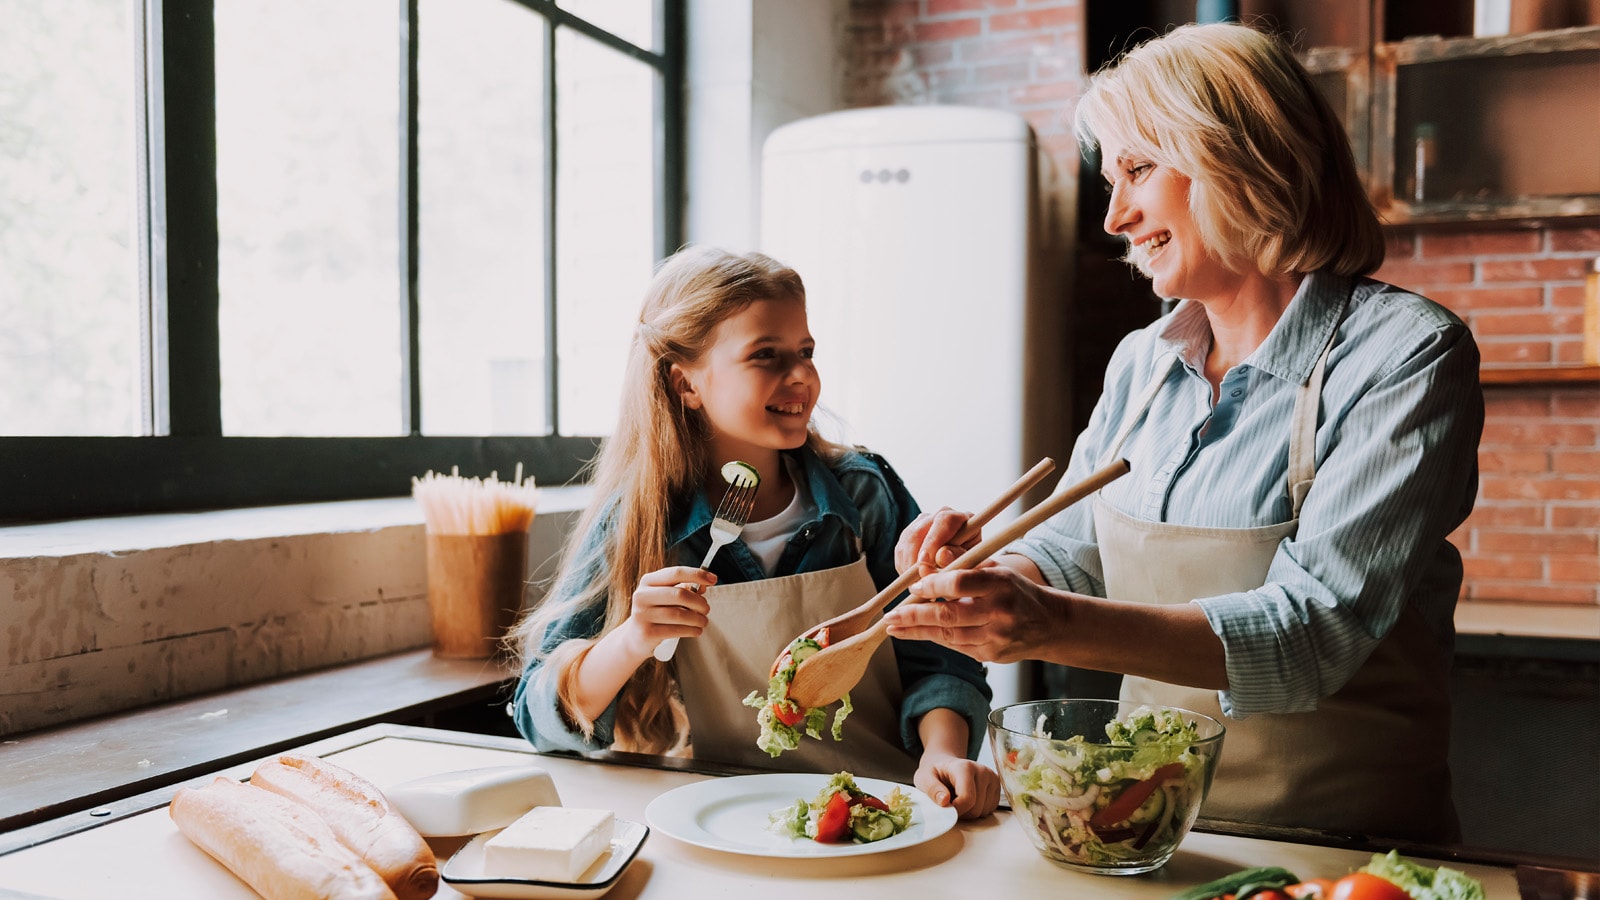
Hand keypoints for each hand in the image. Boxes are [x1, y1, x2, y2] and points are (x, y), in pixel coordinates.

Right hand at [618, 566, 714, 659]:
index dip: (697, 574)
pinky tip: (696, 630)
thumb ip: (685, 589)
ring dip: (698, 618)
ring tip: (703, 621)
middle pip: (680, 594)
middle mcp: (642, 595)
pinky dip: (691, 630)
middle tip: (706, 609)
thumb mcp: (667, 597)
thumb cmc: (657, 613)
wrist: (635, 637)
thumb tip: (704, 585)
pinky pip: (676, 630)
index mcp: (648, 581)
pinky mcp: (646, 633)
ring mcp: (642, 615)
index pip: (676, 572)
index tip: (713, 579)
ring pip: (679, 614)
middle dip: (699, 602)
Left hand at [883, 566, 1061, 663]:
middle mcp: (999, 611)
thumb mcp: (996, 569)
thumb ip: (965, 561)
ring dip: (917, 632)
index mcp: (1001, 583)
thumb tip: (936, 554)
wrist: (1049, 624)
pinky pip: (957, 647)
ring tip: (894, 627)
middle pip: (949, 614)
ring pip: (949, 636)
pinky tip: (916, 633)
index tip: (914, 584)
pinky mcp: (992, 655)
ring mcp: (996, 637)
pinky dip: (935, 638)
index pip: (960, 582)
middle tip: (890, 616)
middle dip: (914, 615)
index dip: (933, 583)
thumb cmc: (1016, 591)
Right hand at [894, 506, 980, 575]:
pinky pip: (900, 551)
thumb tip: (941, 555)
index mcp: (963, 519)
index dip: (932, 541)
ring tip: (918, 585)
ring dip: (908, 565)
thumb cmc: (972, 570)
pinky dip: (904, 567)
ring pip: (907, 540)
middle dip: (915, 557)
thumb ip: (958, 560)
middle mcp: (941, 516)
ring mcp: (924, 524)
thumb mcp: (971, 567)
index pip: (945, 521)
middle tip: (917, 581)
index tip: (924, 562)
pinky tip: (914, 581)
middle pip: (920, 530)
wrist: (964, 575)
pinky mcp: (910, 536)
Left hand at [915, 752, 1000, 818]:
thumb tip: (944, 801)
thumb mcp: (924, 778)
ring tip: (958, 799)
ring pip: (983, 811)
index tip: (945, 807)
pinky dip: (977, 810)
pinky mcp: (997, 787)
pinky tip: (968, 800)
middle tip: (950, 802)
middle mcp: (983, 771)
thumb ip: (932, 789)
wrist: (945, 764)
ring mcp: (992, 778)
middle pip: (976, 808)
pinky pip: (989, 810)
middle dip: (961, 812)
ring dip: (969, 812)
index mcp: (965, 767)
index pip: (967, 798)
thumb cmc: (934, 772)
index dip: (956, 810)